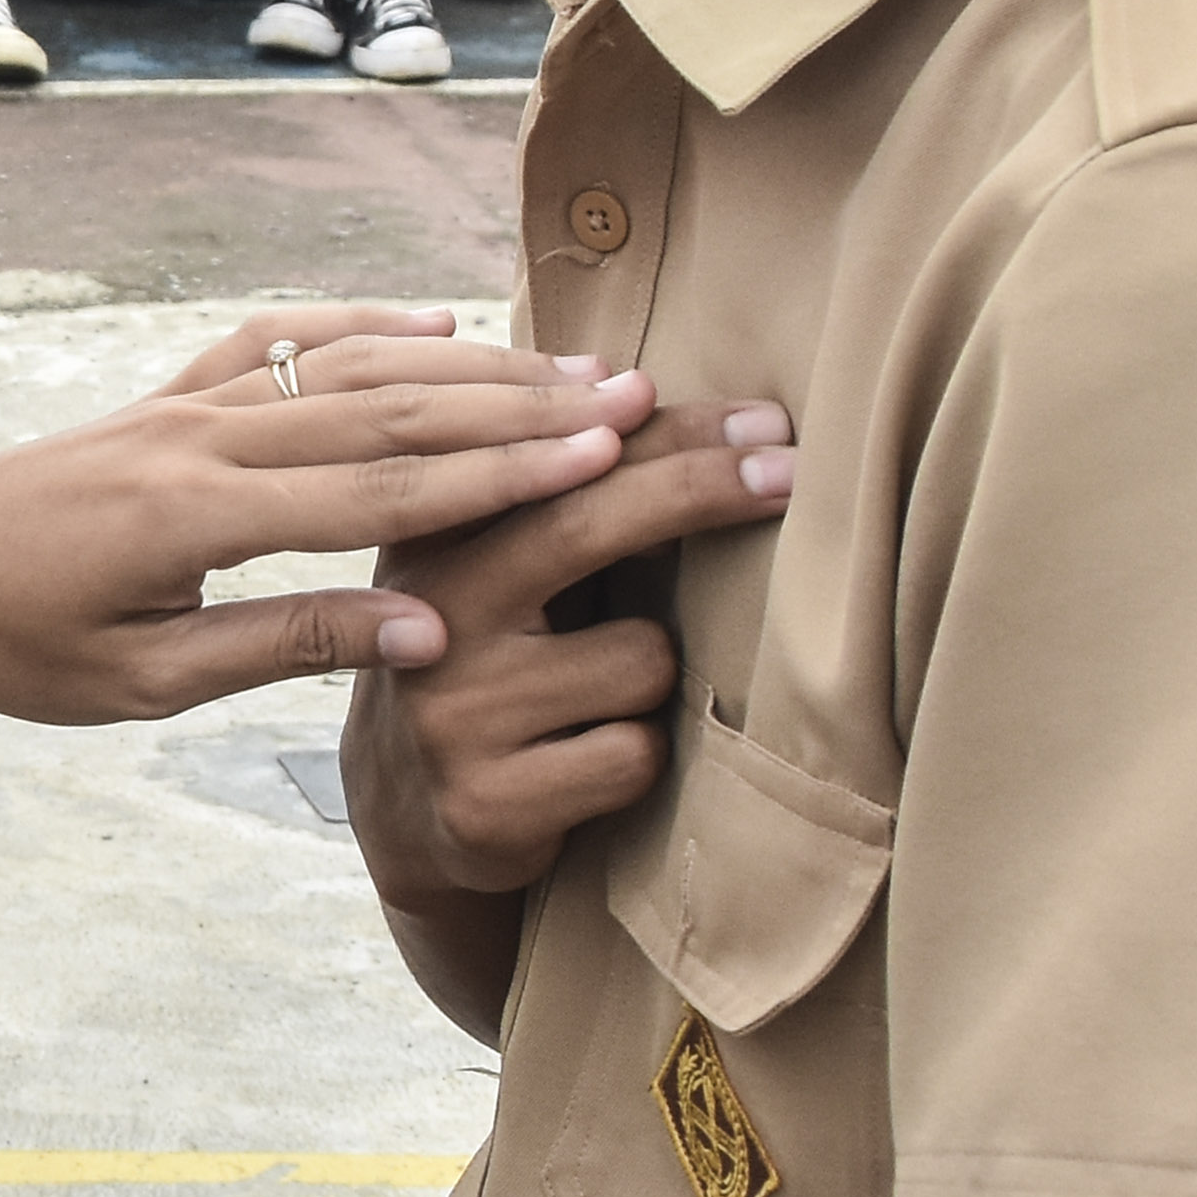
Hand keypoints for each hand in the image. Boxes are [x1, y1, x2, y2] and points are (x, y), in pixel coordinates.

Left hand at [0, 311, 657, 723]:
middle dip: (520, 404)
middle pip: (389, 409)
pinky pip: (283, 340)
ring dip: (470, 364)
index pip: (378, 488)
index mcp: (195, 518)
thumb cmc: (7, 645)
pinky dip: (363, 325)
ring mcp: (187, 402)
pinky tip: (439, 323)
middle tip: (638, 398)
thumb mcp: (138, 682)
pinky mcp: (173, 392)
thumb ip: (283, 645)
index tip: (601, 456)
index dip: (496, 471)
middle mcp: (201, 437)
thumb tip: (428, 630)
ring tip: (577, 367)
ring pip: (351, 367)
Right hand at [345, 395, 794, 936]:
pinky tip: (584, 764)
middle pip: (584, 528)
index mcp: (434, 536)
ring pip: (639, 662)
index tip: (766, 420)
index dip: (665, 433)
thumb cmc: (492, 658)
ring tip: (596, 701)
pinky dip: (639, 758)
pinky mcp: (487, 803)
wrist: (405, 810)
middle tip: (791, 474)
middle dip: (701, 491)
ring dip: (657, 679)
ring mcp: (452, 713)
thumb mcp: (495, 567)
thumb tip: (642, 386)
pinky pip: (633, 755)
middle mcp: (428, 614)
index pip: (552, 462)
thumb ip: (549, 490)